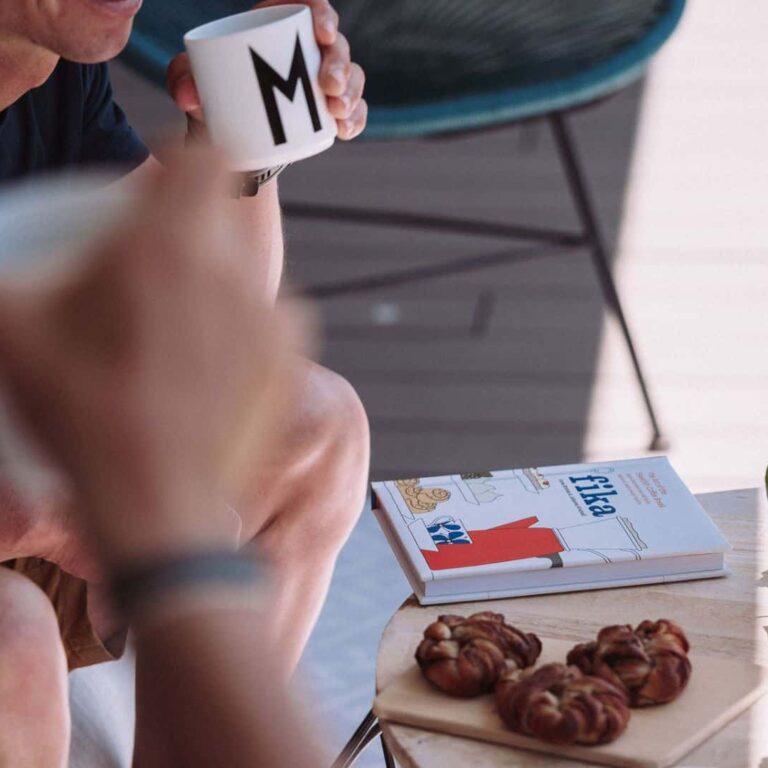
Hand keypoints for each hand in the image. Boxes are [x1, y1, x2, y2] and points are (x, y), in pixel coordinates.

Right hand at [0, 149, 305, 568]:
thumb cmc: (85, 420)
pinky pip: (267, 318)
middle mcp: (238, 274)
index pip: (206, 159)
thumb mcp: (16, 336)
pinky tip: (204, 366)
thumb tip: (3, 258)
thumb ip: (5, 274)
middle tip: (147, 273)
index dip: (181, 161)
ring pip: (244, 271)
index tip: (157, 188)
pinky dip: (238, 325)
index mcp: (173, 248)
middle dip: (186, 231)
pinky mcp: (294, 361)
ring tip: (172, 331)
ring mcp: (276, 320)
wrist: (161, 506)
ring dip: (212, 282)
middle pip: (222, 218)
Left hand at [168, 0, 366, 141]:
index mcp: (277, 26)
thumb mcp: (192, 85)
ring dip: (351, 92)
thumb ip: (183, 81)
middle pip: (335, 45)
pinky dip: (354, 119)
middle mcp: (306, 51)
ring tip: (336, 110)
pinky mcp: (330, 111)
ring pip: (350, 77)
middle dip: (340, 63)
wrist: (229, 142)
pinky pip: (353, 111)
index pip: (308, 5)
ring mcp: (322, 82)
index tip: (321, 33)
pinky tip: (346, 130)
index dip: (322, 12)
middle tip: (329, 85)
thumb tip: (189, 95)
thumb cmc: (213, 99)